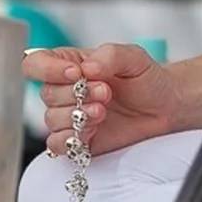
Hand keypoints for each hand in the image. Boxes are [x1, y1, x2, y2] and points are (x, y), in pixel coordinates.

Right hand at [24, 43, 181, 156]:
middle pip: (46, 94)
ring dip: (77, 116)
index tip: (76, 73)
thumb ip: (109, 56)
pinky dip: (71, 139)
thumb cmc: (147, 78)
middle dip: (75, 94)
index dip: (48, 69)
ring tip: (103, 111)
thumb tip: (87, 68)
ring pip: (51, 120)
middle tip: (105, 92)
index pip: (36, 63)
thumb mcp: (134, 57)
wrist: (165, 106)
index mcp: (71, 64)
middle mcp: (65, 90)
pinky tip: (93, 130)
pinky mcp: (77, 140)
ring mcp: (70, 116)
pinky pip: (56, 145)